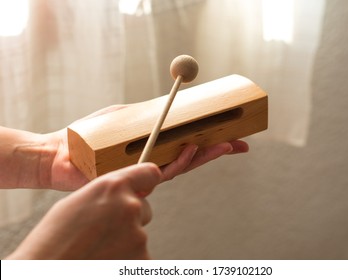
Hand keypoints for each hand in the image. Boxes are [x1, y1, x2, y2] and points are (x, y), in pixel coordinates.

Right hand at [7, 163, 160, 259]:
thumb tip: (126, 197)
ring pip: (139, 235)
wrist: (46, 269)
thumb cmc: (54, 238)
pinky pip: (139, 256)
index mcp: (113, 186)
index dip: (146, 181)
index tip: (144, 189)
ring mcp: (138, 235)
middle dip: (129, 219)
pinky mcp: (141, 259)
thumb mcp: (79, 201)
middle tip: (103, 233)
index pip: (149, 173)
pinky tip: (105, 260)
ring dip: (125, 242)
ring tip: (97, 249)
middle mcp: (130, 206)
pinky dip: (126, 260)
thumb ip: (107, 195)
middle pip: (143, 209)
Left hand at [45, 105, 248, 189]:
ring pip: (184, 165)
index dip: (211, 139)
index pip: (189, 143)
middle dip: (218, 150)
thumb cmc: (89, 134)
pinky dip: (180, 160)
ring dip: (205, 154)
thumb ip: (145, 113)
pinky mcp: (136, 179)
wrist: (61, 152)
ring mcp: (147, 172)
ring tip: (224, 144)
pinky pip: (163, 170)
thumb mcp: (123, 116)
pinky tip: (192, 147)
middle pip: (193, 156)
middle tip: (240, 143)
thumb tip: (168, 105)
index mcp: (155, 145)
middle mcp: (155, 159)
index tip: (232, 134)